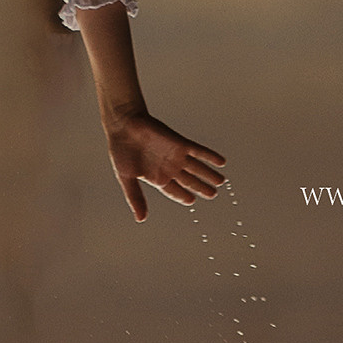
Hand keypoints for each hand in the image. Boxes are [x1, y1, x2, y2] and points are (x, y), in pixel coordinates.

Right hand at [103, 110, 226, 221]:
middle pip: (190, 181)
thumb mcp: (127, 177)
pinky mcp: (180, 144)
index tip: (192, 201)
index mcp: (157, 177)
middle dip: (202, 188)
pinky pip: (198, 151)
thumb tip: (141, 219)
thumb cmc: (121, 150)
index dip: (183, 196)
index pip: (174, 191)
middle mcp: (169, 167)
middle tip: (213, 195)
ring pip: (197, 168)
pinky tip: (221, 162)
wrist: (124, 124)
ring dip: (209, 174)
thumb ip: (135, 197)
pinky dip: (210, 157)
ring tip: (221, 181)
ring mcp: (176, 156)